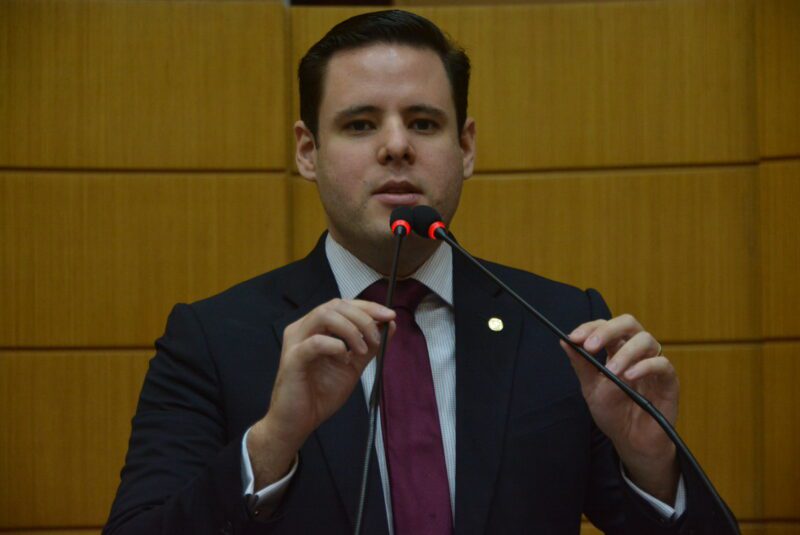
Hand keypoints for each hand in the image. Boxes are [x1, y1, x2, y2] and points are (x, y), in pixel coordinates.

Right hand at [248, 298, 395, 487]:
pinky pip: (315, 342)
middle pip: (335, 305)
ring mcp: (296, 342)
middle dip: (363, 317)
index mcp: (316, 327)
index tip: (390, 315)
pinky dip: (335, 346)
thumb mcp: (353, 366)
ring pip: (324, 315)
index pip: (343, 305)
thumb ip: (370, 345)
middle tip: (377, 337)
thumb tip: (390, 324)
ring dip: (351, 329)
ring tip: (362, 349)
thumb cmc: (320, 393)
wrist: (298, 422)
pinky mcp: (292, 359)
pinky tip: (344, 359)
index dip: (368, 306)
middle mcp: (303, 328)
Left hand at [560, 314, 679, 502]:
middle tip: (591, 345)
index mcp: (616, 349)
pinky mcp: (668, 380)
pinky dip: (645, 366)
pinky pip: (662, 364)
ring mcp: (653, 363)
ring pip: (646, 340)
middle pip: (628, 323)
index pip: (605, 326)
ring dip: (625, 352)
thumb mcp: (590, 388)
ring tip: (611, 370)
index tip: (574, 338)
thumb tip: (564, 341)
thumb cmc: (612, 412)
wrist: (631, 440)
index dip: (590, 328)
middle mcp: (636, 351)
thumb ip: (580, 364)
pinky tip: (629, 376)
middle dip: (608, 330)